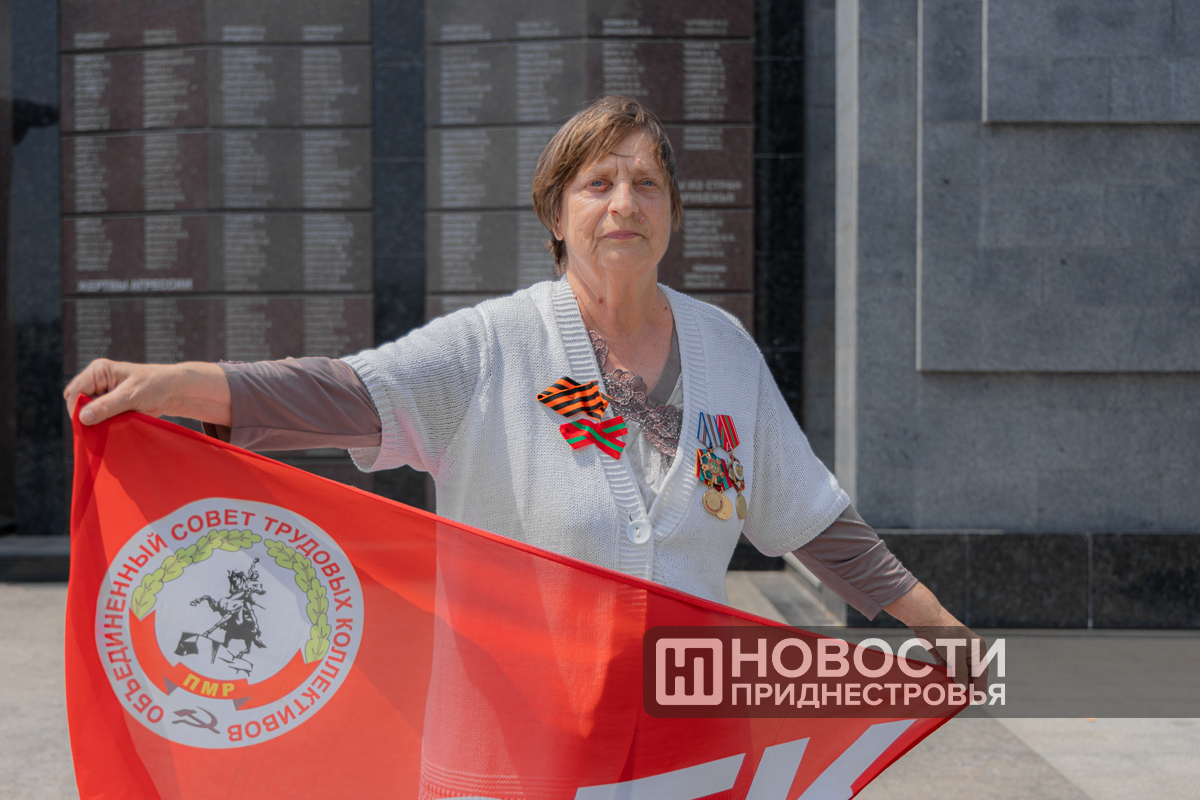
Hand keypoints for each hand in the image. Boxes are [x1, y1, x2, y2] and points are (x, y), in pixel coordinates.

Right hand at [64, 359, 231, 426]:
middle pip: (77, 403)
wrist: (173, 391)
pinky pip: (98, 417)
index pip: (75, 392)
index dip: (77, 409)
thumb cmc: (154, 386)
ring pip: (86, 412)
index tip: (87, 425)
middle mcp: (96, 380)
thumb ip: (107, 406)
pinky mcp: (109, 403)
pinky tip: (112, 427)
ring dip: (95, 421)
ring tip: (109, 426)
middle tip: (99, 428)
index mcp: (98, 371)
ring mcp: (102, 392)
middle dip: (85, 416)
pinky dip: (103, 423)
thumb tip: (83, 417)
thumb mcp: (130, 396)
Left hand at [910, 623, 989, 700]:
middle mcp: (968, 650)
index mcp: (977, 648)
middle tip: (965, 700)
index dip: (980, 687)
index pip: (981, 671)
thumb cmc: (946, 633)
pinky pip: (945, 667)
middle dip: (967, 685)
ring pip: (956, 671)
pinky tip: (942, 685)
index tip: (979, 700)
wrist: (926, 619)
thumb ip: (960, 672)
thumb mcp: (955, 654)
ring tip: (954, 696)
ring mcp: (955, 651)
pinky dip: (944, 675)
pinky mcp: (943, 652)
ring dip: (955, 682)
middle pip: (969, 672)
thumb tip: (962, 688)